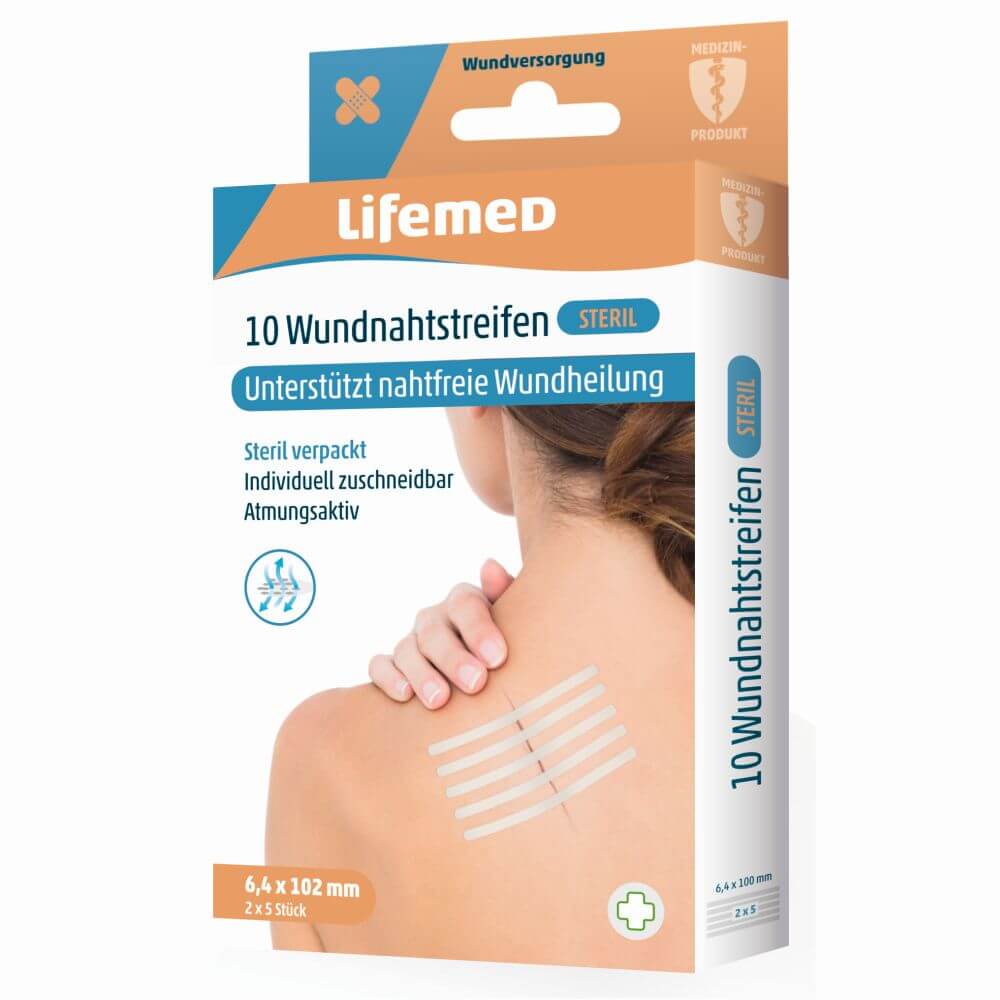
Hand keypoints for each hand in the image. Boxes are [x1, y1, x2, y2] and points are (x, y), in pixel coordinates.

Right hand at [368, 559, 514, 708]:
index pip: (465, 605)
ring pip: (406, 649)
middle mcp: (435, 618)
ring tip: (439, 700)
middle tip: (476, 683)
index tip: (497, 658)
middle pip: (434, 630)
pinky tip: (404, 695)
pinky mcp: (392, 666)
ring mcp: (411, 641)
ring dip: (422, 674)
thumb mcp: (517, 622)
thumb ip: (506, 596)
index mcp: (465, 602)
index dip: (479, 630)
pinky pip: (379, 665)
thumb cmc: (509, 647)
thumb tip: (491, 567)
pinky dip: (388, 678)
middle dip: (453, 658)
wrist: (490, 674)